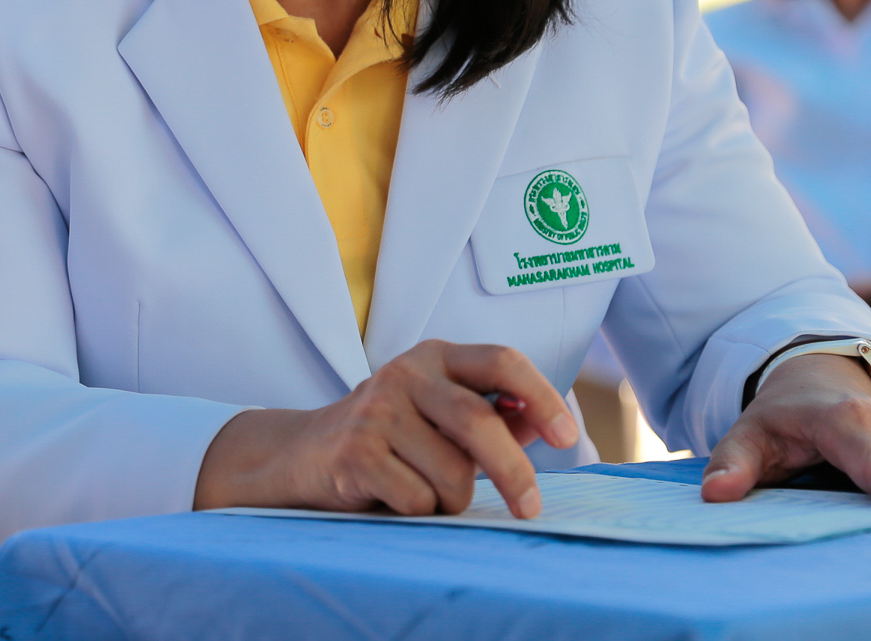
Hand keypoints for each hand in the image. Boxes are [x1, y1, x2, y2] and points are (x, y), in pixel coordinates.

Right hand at [194, 340, 577, 518]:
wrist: (303, 454)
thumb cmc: (390, 437)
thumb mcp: (440, 415)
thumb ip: (494, 414)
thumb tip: (543, 420)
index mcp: (435, 358)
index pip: (501, 360)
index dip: (542, 396)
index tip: (567, 437)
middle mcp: (405, 374)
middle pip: (479, 422)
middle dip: (514, 471)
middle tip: (530, 507)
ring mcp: (376, 410)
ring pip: (451, 473)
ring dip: (453, 501)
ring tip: (428, 494)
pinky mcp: (355, 451)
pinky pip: (417, 498)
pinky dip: (419, 512)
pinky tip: (395, 498)